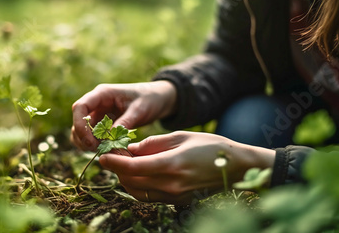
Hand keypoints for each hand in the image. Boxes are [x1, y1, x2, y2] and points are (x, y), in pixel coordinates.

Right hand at [71, 81, 176, 150]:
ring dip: (88, 142)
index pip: (80, 107)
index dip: (80, 125)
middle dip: (83, 138)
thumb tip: (109, 139)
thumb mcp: (139, 110)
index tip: (89, 142)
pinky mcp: (104, 124)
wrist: (158, 99)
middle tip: (98, 150)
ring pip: (82, 130)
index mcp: (102, 94)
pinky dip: (97, 144)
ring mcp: (99, 114)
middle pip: (78, 121)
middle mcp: (97, 103)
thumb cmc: (149, 99)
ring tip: (103, 151)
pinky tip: (108, 150)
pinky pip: (93, 135)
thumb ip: (124, 122)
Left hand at [99, 131, 274, 204]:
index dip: (114, 162)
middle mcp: (170, 184)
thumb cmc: (210, 145)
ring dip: (125, 180)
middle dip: (117, 170)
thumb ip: (153, 143)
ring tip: (122, 165)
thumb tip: (130, 149)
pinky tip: (137, 174)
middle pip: (131, 181)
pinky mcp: (176, 201)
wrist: (236, 166)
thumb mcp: (181, 136)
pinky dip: (137, 186)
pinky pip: (149, 196)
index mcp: (171, 165)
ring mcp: (174, 196)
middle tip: (111, 156)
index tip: (102, 156)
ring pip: (137, 192)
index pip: (133, 167)